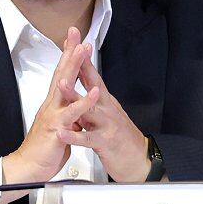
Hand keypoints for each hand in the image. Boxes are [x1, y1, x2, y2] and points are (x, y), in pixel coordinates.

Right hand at [3, 28, 99, 183]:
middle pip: (62, 72)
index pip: (63, 75)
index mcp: (55, 103)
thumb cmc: (45, 149)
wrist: (29, 168)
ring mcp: (54, 114)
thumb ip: (69, 115)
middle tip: (76, 33)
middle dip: (70, 52)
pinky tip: (94, 92)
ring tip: (84, 50)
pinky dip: (84, 102)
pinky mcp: (57, 127)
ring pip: (65, 85)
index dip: (69, 56)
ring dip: (75, 67)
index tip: (75, 39)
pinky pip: (72, 112)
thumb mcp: (61, 127)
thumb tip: (78, 110)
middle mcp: (53, 104)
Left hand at [56, 54, 152, 181]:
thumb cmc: (122, 139)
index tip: (74, 43)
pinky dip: (75, 136)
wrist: (140, 160)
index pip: (93, 77)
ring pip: (89, 108)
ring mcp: (107, 125)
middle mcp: (107, 109)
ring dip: (75, 96)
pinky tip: (63, 133)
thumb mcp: (108, 115)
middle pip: (93, 85)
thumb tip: (82, 90)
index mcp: (105, 102)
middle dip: (81, 67)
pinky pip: (87, 139)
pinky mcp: (105, 143)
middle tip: (72, 51)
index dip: (83, 60)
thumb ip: (93, 103)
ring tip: (62, 85)